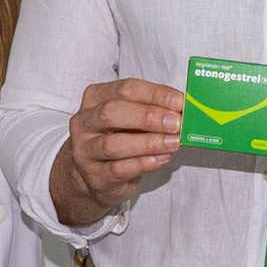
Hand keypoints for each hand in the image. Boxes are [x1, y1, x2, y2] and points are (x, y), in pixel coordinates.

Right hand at [50, 78, 183, 226]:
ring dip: (148, 143)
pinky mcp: (95, 176)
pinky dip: (143, 164)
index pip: (125, 89)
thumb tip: (182, 111)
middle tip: (176, 123)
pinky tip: (161, 159)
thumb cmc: (119, 139)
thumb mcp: (131, 119)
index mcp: (95, 98)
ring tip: (173, 143)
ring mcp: (85, 151)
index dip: (155, 94)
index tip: (179, 102)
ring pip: (113, 144)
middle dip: (148, 117)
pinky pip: (118, 170)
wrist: (95, 176)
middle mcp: (85, 122)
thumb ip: (152, 111)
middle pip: (112, 113)